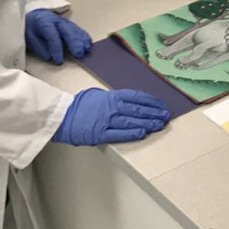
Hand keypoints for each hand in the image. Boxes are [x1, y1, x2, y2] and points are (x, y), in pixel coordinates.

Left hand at [25, 9, 91, 64]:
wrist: (33, 16)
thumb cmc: (31, 28)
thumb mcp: (29, 38)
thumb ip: (39, 47)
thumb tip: (50, 56)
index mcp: (44, 22)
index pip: (52, 36)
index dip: (56, 48)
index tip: (59, 60)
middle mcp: (56, 20)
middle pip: (68, 30)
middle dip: (74, 43)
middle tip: (78, 54)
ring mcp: (65, 22)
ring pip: (75, 30)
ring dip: (81, 40)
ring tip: (85, 50)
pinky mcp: (70, 25)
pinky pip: (79, 30)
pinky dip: (84, 37)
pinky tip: (88, 44)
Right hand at [51, 88, 169, 145]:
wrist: (63, 116)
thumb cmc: (80, 105)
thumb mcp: (99, 95)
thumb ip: (114, 97)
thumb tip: (128, 100)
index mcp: (113, 96)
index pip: (138, 97)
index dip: (152, 102)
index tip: (162, 105)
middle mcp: (113, 107)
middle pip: (139, 110)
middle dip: (154, 113)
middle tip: (166, 116)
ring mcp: (108, 121)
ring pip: (133, 121)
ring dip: (148, 123)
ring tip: (159, 125)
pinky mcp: (101, 134)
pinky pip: (120, 133)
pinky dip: (132, 133)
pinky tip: (142, 133)